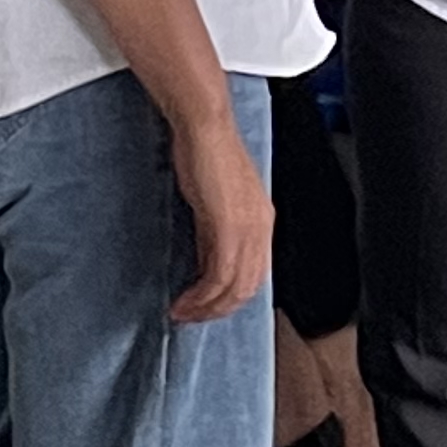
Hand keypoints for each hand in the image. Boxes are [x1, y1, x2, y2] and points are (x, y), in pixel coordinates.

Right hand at [166, 107, 274, 324]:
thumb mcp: (216, 200)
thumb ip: (215, 231)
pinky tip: (184, 301)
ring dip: (207, 308)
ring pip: (235, 288)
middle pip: (248, 288)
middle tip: (192, 317)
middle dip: (218, 309)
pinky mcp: (229, 228)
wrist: (205, 129)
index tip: (206, 306)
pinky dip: (201, 296)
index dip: (231, 297)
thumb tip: (205, 261)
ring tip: (183, 314)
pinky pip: (219, 276)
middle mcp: (261, 228)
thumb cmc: (207, 155)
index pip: (255, 274)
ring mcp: (248, 229)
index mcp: (263, 221)